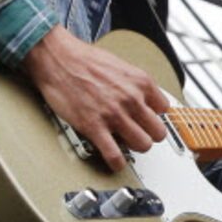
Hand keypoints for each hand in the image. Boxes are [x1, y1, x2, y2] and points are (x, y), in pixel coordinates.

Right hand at [24, 27, 167, 168]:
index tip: (146, 118)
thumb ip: (134, 84)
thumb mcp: (120, 65)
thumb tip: (142, 98)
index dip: (153, 115)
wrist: (57, 58)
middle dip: (149, 135)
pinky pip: (115, 155)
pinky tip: (115, 160)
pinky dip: (117, 163)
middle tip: (138, 133)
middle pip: (158, 132)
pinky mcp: (95, 127)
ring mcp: (114, 114)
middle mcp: (131, 99)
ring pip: (143, 145)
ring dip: (134, 147)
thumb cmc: (83, 59)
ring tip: (125, 144)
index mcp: (140, 82)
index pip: (164, 109)